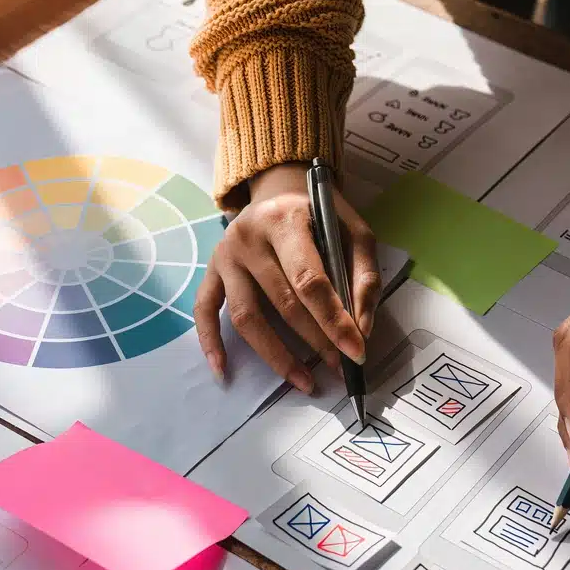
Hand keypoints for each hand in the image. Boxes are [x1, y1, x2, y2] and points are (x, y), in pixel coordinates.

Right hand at [195, 162, 380, 393]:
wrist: (277, 189)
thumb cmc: (319, 214)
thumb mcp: (352, 230)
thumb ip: (364, 275)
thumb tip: (362, 327)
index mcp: (285, 220)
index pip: (309, 281)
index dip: (333, 320)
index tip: (356, 351)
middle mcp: (248, 237)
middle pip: (282, 303)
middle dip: (315, 341)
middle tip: (339, 367)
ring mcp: (224, 255)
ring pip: (246, 316)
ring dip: (277, 355)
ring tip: (305, 381)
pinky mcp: (210, 270)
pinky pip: (205, 311)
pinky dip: (210, 343)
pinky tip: (222, 371)